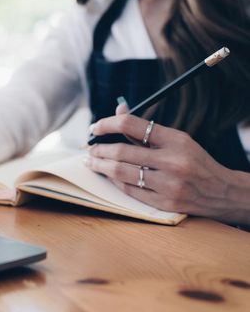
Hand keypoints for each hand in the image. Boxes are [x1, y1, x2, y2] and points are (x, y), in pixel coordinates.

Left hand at [85, 104, 249, 223]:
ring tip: (91, 162)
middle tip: (89, 149)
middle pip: (122, 152)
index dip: (107, 123)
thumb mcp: (176, 140)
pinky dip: (115, 181)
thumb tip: (119, 109)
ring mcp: (169, 184)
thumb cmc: (194, 161)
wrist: (222, 192)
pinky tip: (108, 176)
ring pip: (122, 173)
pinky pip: (130, 190)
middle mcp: (172, 161)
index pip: (132, 124)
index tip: (94, 127)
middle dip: (99, 150)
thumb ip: (145, 128)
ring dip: (101, 167)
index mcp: (175, 139)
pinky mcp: (165, 203)